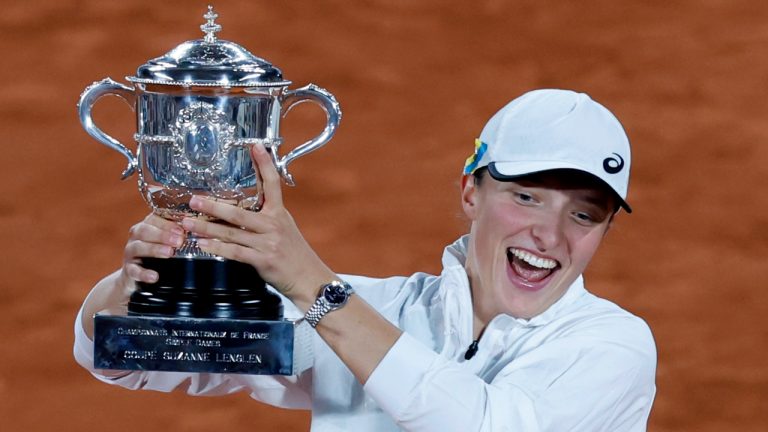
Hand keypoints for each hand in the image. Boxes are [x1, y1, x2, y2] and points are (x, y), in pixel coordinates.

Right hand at [118, 214, 184, 287]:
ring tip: (169, 252)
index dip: (167, 223)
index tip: (182, 229)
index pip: (153, 219)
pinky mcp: (128, 269)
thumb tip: (198, 227)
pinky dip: (144, 273)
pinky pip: (134, 270)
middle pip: (144, 230)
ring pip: (138, 247)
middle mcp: (136, 237)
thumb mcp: (166, 242)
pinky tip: (154, 276)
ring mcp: (130, 253)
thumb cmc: (157, 254)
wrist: (137, 276)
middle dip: (163, 234)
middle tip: (179, 241)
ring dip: (154, 249)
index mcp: (146, 226)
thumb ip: (177, 234)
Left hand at [180, 144, 334, 308]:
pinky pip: (235, 252)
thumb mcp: (285, 229)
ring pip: (232, 233)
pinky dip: (217, 248)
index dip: (264, 164)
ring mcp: (268, 243)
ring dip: (207, 228)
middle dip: (214, 206)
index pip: (272, 184)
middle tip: (194, 200)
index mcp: (280, 214)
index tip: (256, 146)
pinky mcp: (263, 260)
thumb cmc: (295, 255)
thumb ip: (267, 217)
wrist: (309, 279)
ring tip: (189, 223)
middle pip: (239, 212)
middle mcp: (274, 225)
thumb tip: (243, 208)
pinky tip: (203, 245)